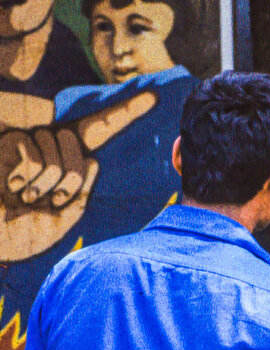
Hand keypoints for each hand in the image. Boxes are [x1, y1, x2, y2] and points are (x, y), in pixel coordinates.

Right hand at [1, 91, 155, 261]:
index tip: (153, 99)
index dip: (126, 112)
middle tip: (48, 200)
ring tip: (26, 196)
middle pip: (78, 150)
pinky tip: (11, 187)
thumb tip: (92, 159)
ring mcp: (30, 139)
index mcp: (71, 155)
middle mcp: (52, 141)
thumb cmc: (29, 228)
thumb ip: (82, 190)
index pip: (102, 129)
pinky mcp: (8, 140)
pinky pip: (31, 158)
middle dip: (68, 182)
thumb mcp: (66, 214)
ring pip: (54, 158)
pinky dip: (24, 179)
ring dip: (43, 187)